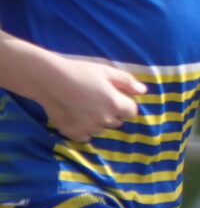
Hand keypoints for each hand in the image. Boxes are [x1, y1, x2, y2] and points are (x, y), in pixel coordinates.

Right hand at [25, 54, 143, 141]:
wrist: (47, 79)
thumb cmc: (79, 72)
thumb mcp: (106, 71)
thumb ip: (127, 82)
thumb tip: (143, 91)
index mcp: (115, 104)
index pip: (131, 112)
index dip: (124, 104)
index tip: (113, 97)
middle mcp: (104, 119)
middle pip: (117, 121)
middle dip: (111, 113)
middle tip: (95, 100)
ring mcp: (88, 128)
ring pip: (101, 129)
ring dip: (97, 121)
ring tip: (82, 106)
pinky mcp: (73, 133)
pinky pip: (85, 136)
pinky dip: (83, 129)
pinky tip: (75, 117)